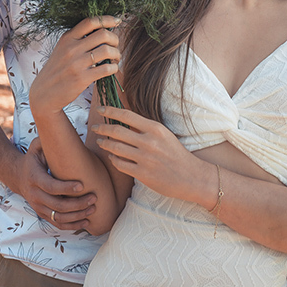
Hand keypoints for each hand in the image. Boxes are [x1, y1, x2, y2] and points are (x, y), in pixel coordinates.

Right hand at [13, 139, 96, 230]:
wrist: (17, 176)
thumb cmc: (33, 159)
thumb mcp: (36, 147)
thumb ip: (47, 140)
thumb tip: (61, 131)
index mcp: (34, 177)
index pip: (51, 187)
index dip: (67, 188)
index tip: (82, 185)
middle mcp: (35, 195)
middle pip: (58, 206)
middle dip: (78, 204)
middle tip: (94, 198)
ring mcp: (38, 207)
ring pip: (59, 218)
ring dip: (78, 216)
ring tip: (93, 208)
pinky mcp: (42, 214)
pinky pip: (58, 225)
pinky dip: (73, 225)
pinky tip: (86, 221)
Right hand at [29, 16, 120, 118]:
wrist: (44, 92)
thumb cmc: (56, 70)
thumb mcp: (62, 49)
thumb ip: (77, 40)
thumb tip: (102, 31)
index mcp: (67, 38)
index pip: (90, 21)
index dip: (107, 19)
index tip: (117, 21)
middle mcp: (71, 48)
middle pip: (103, 34)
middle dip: (115, 39)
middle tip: (115, 46)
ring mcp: (76, 63)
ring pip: (107, 50)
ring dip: (116, 54)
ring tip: (115, 59)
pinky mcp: (82, 78)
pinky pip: (106, 69)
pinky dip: (114, 68)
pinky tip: (112, 69)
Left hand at [90, 107, 207, 204]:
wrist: (192, 177)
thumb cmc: (176, 154)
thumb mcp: (163, 135)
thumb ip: (145, 128)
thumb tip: (123, 119)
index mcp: (155, 129)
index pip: (126, 116)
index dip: (110, 111)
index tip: (100, 109)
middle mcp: (149, 142)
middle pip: (117, 131)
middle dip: (102, 128)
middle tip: (94, 127)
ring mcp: (145, 159)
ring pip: (115, 148)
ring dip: (105, 144)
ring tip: (101, 142)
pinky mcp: (142, 174)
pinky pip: (120, 164)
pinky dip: (113, 159)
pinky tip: (112, 156)